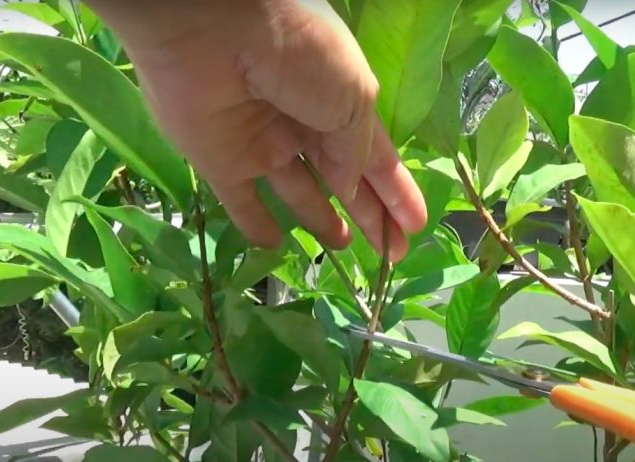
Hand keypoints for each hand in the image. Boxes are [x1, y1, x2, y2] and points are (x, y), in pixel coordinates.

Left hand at [86, 0, 426, 259]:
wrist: (218, 33)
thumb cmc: (301, 56)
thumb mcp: (352, 100)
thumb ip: (356, 154)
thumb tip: (349, 190)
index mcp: (342, 103)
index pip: (377, 158)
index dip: (397, 193)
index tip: (415, 226)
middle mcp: (305, 125)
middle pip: (342, 180)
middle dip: (369, 214)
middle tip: (390, 256)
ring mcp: (262, 144)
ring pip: (297, 192)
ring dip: (320, 219)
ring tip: (341, 247)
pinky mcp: (222, 161)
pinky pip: (241, 201)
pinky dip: (256, 225)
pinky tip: (275, 247)